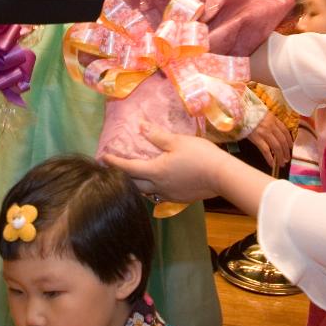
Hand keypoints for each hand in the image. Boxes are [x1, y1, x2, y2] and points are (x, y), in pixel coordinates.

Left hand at [103, 123, 230, 203]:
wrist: (222, 177)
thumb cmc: (200, 155)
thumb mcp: (178, 141)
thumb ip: (157, 136)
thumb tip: (141, 126)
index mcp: (155, 171)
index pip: (128, 168)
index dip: (114, 162)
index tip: (103, 158)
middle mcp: (158, 187)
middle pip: (133, 185)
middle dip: (122, 177)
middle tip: (114, 169)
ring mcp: (169, 195)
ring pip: (146, 191)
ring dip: (137, 184)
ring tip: (133, 175)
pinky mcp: (179, 199)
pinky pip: (159, 194)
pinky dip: (152, 187)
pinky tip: (156, 182)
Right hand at [245, 112, 292, 172]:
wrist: (238, 112)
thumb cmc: (248, 112)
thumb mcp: (262, 112)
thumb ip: (268, 120)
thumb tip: (273, 129)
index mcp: (273, 118)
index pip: (285, 131)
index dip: (289, 140)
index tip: (290, 147)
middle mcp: (270, 126)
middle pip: (282, 140)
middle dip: (286, 151)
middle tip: (287, 159)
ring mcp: (264, 132)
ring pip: (276, 146)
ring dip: (280, 156)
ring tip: (281, 163)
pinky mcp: (256, 138)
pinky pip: (266, 150)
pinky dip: (270, 158)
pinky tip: (271, 164)